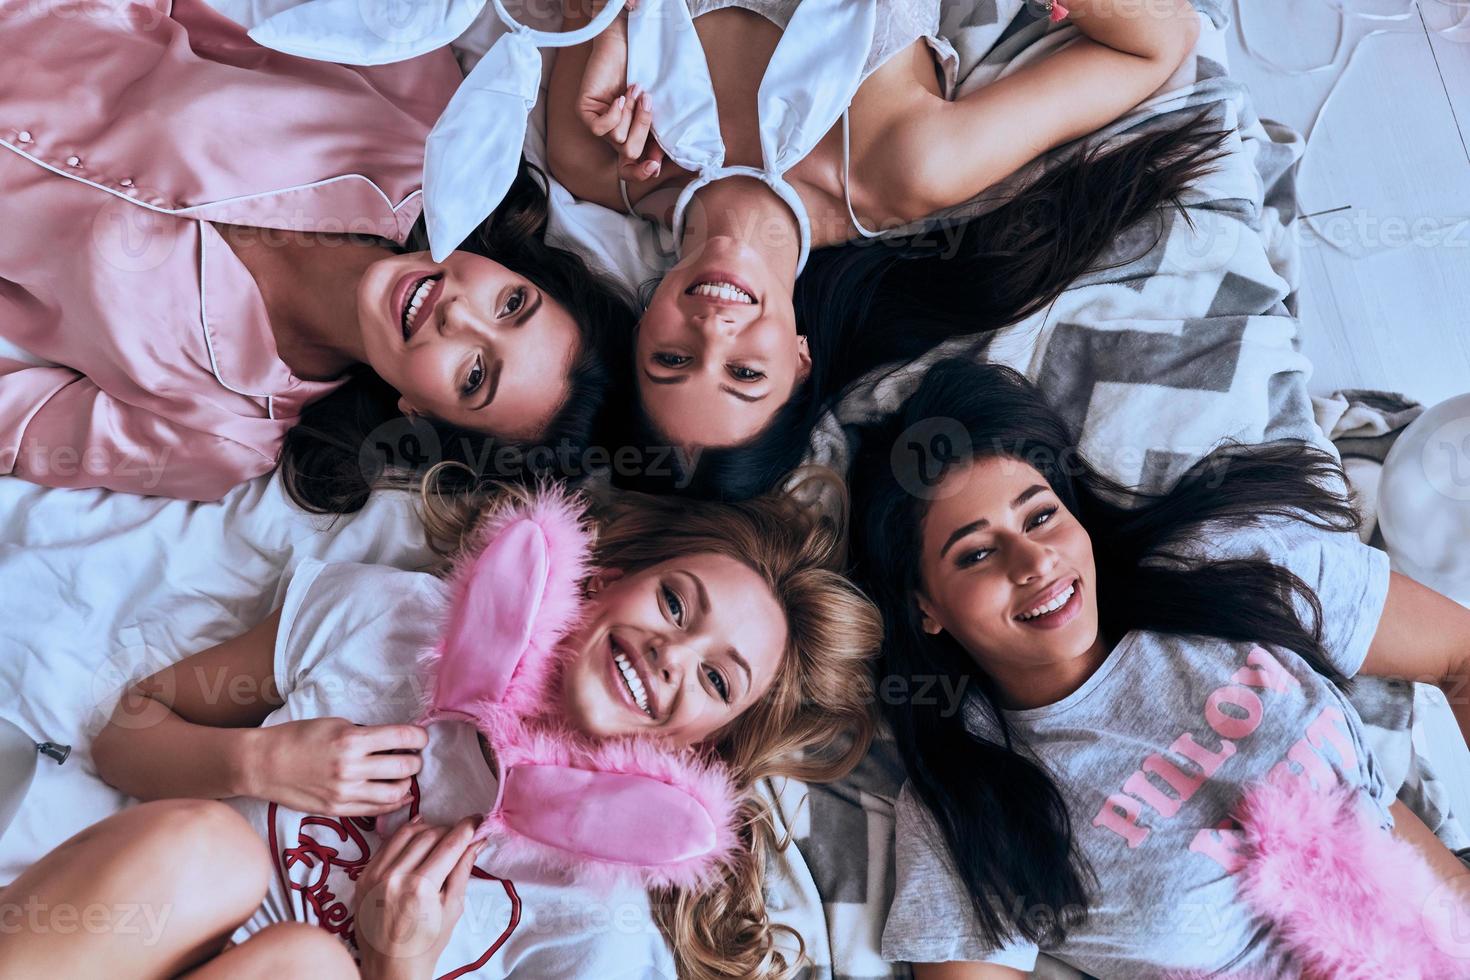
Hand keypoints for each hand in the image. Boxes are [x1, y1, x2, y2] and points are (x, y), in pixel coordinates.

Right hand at [242, 717, 426, 815]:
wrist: (265, 764)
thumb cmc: (299, 737)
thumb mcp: (336, 724)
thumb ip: (366, 733)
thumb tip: (396, 739)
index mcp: (352, 740)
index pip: (402, 737)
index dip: (419, 737)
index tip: (421, 737)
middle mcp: (351, 768)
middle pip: (404, 767)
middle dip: (416, 761)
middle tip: (415, 757)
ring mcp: (345, 792)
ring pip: (395, 793)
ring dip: (407, 783)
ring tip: (405, 776)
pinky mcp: (338, 810)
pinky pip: (376, 810)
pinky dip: (394, 803)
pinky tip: (400, 795)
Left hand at [354, 816, 482, 979]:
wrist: (389, 967)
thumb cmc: (425, 943)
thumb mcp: (452, 909)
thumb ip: (463, 870)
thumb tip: (476, 841)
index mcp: (420, 888)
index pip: (450, 844)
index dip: (467, 828)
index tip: (477, 820)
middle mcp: (395, 877)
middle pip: (429, 834)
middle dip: (449, 829)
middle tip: (460, 833)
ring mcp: (375, 875)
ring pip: (406, 833)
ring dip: (427, 829)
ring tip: (440, 836)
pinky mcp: (363, 876)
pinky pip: (386, 844)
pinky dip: (404, 836)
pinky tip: (417, 835)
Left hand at [575, 0, 664, 182]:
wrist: (626, 46)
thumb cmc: (643, 75)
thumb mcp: (653, 110)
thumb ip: (655, 135)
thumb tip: (657, 163)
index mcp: (629, 137)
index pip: (629, 170)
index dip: (641, 172)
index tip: (655, 164)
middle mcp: (612, 136)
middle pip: (630, 153)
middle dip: (642, 128)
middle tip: (647, 101)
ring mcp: (598, 125)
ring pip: (619, 138)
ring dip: (631, 112)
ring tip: (633, 89)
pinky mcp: (585, 112)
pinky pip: (601, 129)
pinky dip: (614, 113)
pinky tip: (618, 96)